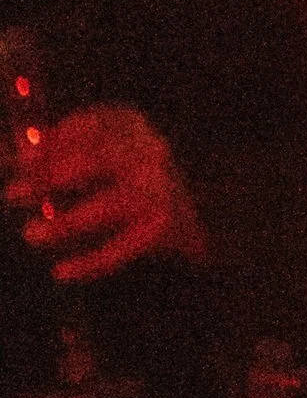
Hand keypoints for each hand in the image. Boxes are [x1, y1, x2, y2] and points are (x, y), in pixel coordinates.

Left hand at [8, 105, 207, 282]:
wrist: (197, 217)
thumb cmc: (133, 182)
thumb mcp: (103, 156)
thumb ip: (63, 154)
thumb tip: (18, 156)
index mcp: (133, 126)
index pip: (90, 126)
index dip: (53, 143)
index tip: (23, 161)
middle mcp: (151, 152)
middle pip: (95, 162)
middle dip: (48, 179)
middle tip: (12, 194)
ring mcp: (160, 189)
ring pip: (105, 208)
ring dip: (63, 224)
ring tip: (31, 234)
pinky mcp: (163, 227)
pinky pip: (119, 248)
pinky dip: (88, 263)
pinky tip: (61, 272)